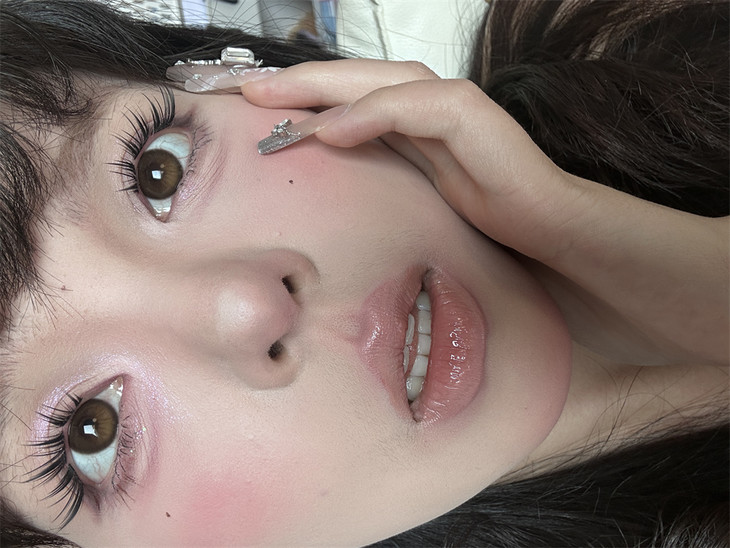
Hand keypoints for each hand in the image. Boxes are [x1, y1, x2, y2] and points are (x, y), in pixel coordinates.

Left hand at [241, 59, 728, 365]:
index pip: (352, 108)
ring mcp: (454, 114)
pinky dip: (372, 113)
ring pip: (380, 81)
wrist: (561, 247)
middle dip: (301, 84)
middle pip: (357, 83)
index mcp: (416, 138)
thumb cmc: (496, 238)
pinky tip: (330, 129)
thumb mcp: (421, 214)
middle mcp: (431, 116)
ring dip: (324, 88)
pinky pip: (416, 107)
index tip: (257, 120)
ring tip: (272, 100)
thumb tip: (332, 212)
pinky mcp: (476, 123)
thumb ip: (387, 196)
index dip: (305, 107)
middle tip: (248, 94)